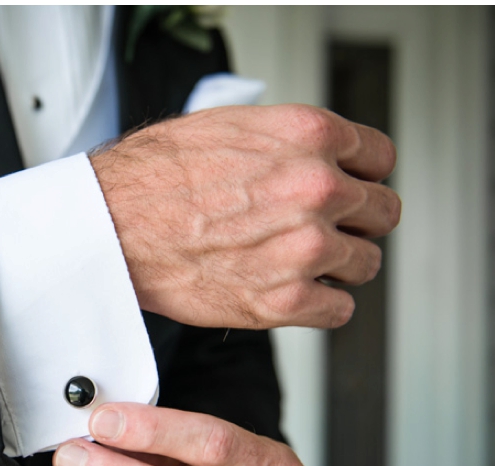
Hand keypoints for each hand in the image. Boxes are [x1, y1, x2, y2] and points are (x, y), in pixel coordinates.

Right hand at [90, 104, 399, 328]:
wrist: (112, 224)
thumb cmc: (155, 177)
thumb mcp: (232, 126)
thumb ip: (290, 141)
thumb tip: (321, 158)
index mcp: (310, 136)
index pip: (380, 159)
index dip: (361, 176)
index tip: (347, 191)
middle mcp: (318, 187)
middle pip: (382, 213)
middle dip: (354, 222)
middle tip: (319, 229)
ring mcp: (306, 246)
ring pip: (366, 264)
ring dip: (337, 266)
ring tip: (294, 262)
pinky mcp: (285, 300)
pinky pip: (340, 310)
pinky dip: (320, 304)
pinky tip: (289, 290)